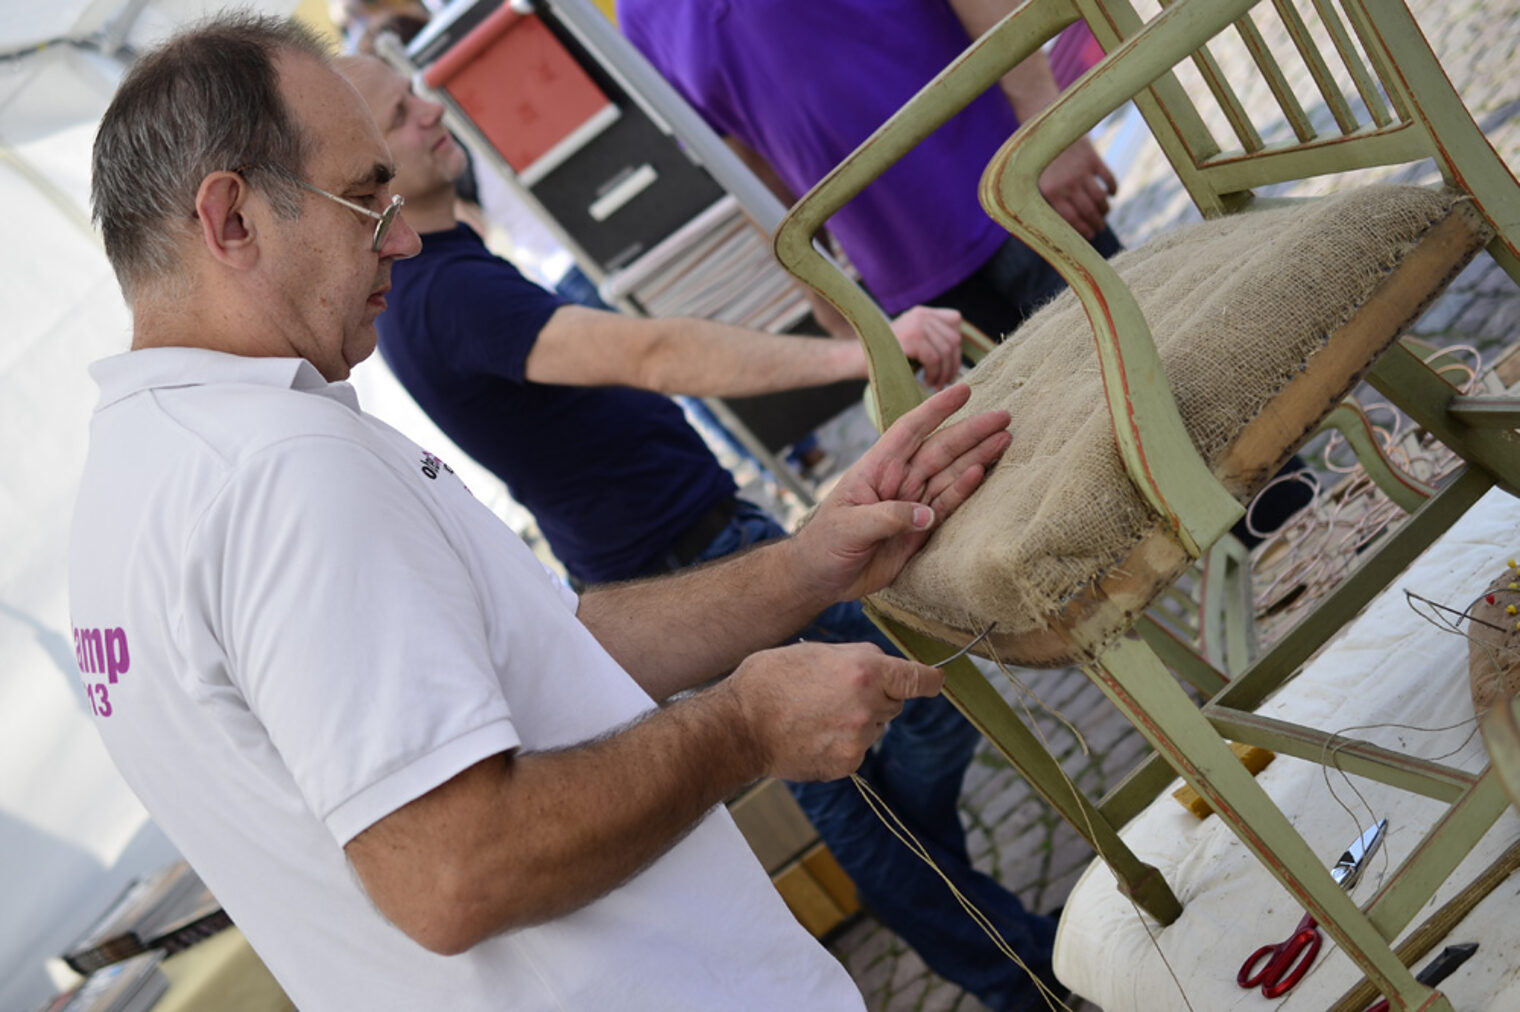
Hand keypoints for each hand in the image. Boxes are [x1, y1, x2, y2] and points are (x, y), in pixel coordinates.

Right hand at [723, 642, 943, 781]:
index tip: (936, 681)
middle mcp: (869, 706)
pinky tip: (813, 734)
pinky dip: (842, 744)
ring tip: (816, 713)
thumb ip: (857, 660)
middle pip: (894, 702)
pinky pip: (857, 749)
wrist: (740, 725)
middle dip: (877, 696)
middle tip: (836, 691)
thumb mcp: (817, 652)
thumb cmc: (771, 680)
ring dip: (858, 721)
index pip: (919, 679)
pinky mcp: (847, 763)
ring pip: (875, 727)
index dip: (931, 680)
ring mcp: (859, 739)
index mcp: (865, 670)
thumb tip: (882, 670)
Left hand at [788, 383, 1010, 602]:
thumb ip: (887, 517)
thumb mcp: (849, 527)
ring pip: (950, 473)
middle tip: (1003, 416)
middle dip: (971, 431)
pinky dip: (966, 489)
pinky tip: (983, 471)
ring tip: (1005, 439)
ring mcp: (912, 503)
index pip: (909, 431)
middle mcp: (898, 480)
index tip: (963, 390)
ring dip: (977, 456)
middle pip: (940, 449)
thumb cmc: (824, 545)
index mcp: (876, 469)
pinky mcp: (921, 528)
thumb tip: (927, 514)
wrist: (821, 577)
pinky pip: (948, 504)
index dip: (935, 410)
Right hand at [890, 305, 962, 388]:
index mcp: (921, 312)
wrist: (854, 359)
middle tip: (944, 381)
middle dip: (953, 364)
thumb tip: (958, 359)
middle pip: (954, 338)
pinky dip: (934, 374)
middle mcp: (920, 315)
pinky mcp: (911, 339)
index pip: (954, 320)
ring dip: (944, 373)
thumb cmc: (884, 357)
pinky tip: (927, 383)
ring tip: (935, 384)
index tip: (948, 364)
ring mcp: (916, 325)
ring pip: (946, 351)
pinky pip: (934, 359)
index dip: (956, 345)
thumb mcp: (910, 342)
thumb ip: (931, 341)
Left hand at [1039, 137, 1117, 238]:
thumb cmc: (1041, 160)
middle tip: (1100, 229)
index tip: (1090, 236)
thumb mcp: (1038, 182)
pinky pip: (1108, 179)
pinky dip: (1113, 189)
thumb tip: (1065, 226)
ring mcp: (1081, 171)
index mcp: (1051, 193)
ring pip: (1099, 198)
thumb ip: (1049, 201)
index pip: (1072, 220)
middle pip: (1088, 212)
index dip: (1083, 230)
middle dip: (1096, 224)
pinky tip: (1111, 194)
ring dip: (1104, 210)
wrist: (1048, 129)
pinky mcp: (1093, 158)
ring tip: (1104, 215)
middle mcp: (1067, 184)